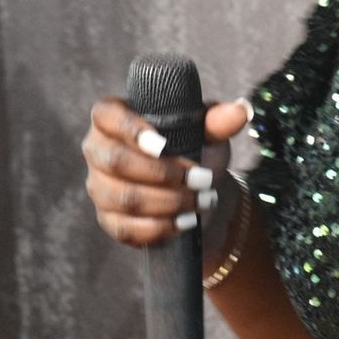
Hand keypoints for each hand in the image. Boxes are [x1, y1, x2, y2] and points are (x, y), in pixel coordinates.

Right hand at [81, 96, 252, 246]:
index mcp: (114, 118)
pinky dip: (160, 227)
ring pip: (124, 197)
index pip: (106, 115)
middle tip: (202, 180)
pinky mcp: (108, 220)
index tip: (163, 145)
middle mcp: (98, 150)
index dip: (130, 129)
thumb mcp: (208, 134)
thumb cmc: (196, 151)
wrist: (198, 193)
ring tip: (202, 202)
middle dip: (163, 173)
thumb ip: (219, 121)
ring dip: (168, 202)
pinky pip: (126, 228)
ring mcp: (99, 187)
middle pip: (115, 161)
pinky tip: (186, 222)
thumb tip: (240, 110)